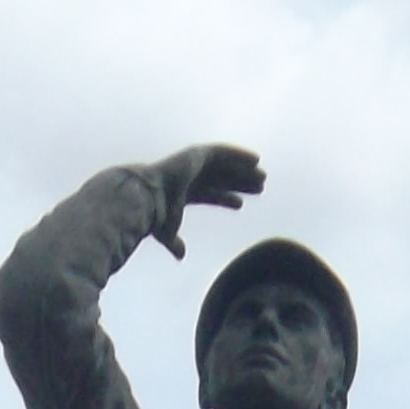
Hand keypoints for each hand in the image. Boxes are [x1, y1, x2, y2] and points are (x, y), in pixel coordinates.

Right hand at [145, 143, 264, 257]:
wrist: (147, 198)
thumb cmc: (153, 217)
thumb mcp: (166, 232)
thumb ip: (174, 242)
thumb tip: (181, 256)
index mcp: (183, 193)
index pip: (209, 195)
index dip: (225, 199)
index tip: (241, 203)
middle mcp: (189, 176)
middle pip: (221, 180)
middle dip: (240, 184)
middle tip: (259, 188)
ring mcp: (193, 164)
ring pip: (225, 167)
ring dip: (243, 171)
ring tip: (262, 177)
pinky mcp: (197, 154)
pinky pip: (224, 153)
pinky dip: (239, 155)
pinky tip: (255, 160)